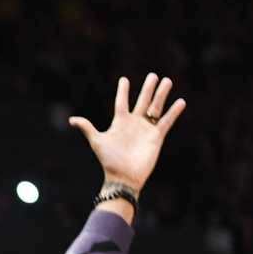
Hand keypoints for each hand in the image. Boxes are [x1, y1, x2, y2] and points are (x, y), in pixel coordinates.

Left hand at [68, 73, 188, 194]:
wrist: (123, 177)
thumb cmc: (109, 161)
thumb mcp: (97, 142)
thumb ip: (87, 128)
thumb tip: (71, 120)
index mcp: (120, 122)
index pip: (121, 102)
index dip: (123, 91)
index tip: (124, 79)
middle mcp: (134, 123)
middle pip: (143, 101)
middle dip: (148, 89)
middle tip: (153, 75)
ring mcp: (146, 130)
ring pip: (156, 108)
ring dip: (161, 95)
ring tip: (167, 81)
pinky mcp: (156, 137)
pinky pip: (166, 122)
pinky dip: (173, 113)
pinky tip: (181, 102)